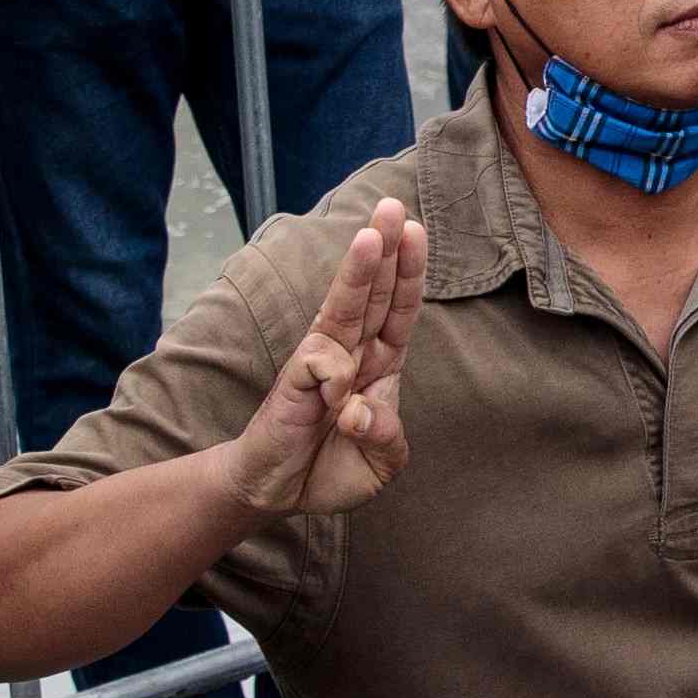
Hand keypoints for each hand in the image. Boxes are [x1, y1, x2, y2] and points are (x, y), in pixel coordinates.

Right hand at [225, 198, 424, 518]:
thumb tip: (360, 411)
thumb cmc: (332, 467)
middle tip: (391, 205)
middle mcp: (350, 353)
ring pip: (342, 309)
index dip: (409, 273)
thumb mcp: (381, 461)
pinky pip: (321, 366)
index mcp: (378, 363)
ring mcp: (321, 363)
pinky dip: (336, 382)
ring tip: (370, 237)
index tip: (417, 230)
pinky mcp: (295, 382)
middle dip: (384, 249)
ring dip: (358, 274)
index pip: (399, 310)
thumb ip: (385, 435)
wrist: (280, 492)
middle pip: (372, 293)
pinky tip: (337, 407)